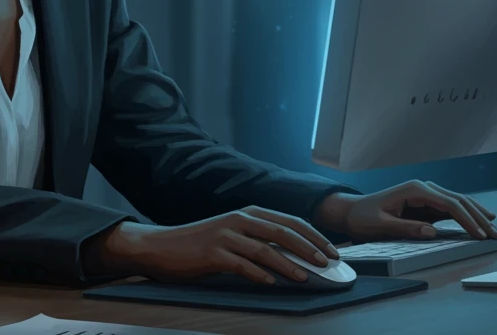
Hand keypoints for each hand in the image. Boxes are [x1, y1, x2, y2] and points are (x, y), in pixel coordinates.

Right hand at [92, 207, 341, 285]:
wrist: (163, 247)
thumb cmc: (202, 244)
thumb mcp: (234, 235)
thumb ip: (260, 240)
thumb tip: (294, 256)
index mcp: (248, 213)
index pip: (290, 221)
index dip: (314, 236)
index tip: (333, 251)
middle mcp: (239, 220)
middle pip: (282, 232)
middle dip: (309, 248)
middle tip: (327, 264)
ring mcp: (225, 236)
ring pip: (264, 249)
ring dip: (288, 264)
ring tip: (305, 277)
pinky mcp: (212, 253)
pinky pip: (240, 264)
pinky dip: (258, 274)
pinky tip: (271, 283)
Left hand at [313, 179, 496, 241]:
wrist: (351, 210)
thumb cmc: (364, 217)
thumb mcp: (381, 224)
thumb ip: (407, 228)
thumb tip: (432, 231)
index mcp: (415, 190)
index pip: (449, 203)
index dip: (467, 219)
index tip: (480, 234)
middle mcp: (423, 188)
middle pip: (458, 200)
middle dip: (479, 217)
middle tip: (496, 234)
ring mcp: (425, 194)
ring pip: (458, 202)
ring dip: (476, 214)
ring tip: (494, 227)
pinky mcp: (425, 203)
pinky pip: (450, 207)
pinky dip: (466, 214)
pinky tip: (480, 220)